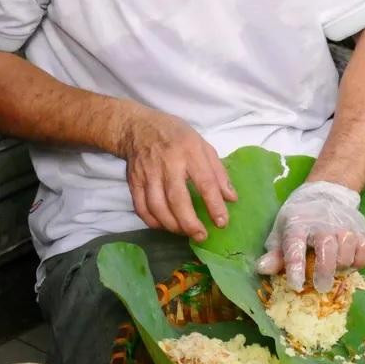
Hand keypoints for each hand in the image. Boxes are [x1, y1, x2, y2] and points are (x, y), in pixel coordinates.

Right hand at [118, 106, 235, 241]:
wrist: (138, 127)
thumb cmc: (176, 136)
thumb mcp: (203, 145)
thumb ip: (218, 172)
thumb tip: (231, 198)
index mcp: (190, 151)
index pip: (205, 182)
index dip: (215, 205)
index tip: (222, 222)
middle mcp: (168, 162)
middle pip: (177, 198)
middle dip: (190, 222)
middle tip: (202, 236)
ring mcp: (148, 173)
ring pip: (157, 206)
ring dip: (172, 225)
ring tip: (185, 233)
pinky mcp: (133, 181)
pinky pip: (141, 208)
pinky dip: (153, 221)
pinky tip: (165, 226)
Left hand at [255, 181, 364, 292]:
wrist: (326, 194)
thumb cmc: (300, 220)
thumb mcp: (282, 231)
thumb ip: (275, 254)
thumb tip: (262, 269)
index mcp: (297, 224)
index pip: (295, 245)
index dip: (295, 266)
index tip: (296, 285)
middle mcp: (322, 223)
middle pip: (327, 249)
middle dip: (324, 271)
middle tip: (321, 287)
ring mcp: (345, 225)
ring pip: (347, 254)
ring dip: (340, 267)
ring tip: (333, 268)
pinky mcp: (362, 229)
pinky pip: (364, 252)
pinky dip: (358, 261)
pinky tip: (348, 260)